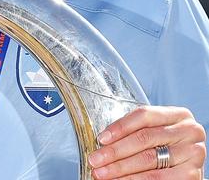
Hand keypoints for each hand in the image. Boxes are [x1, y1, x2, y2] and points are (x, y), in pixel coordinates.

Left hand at [88, 106, 205, 178]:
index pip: (144, 115)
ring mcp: (193, 153)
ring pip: (148, 159)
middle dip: (115, 151)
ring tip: (102, 173)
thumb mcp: (154, 131)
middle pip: (144, 138)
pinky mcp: (192, 174)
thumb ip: (134, 131)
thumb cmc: (166, 145)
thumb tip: (103, 141)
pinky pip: (157, 178)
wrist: (186, 166)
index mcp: (178, 114)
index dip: (120, 127)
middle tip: (95, 159)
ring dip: (120, 168)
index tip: (101, 139)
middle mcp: (189, 131)